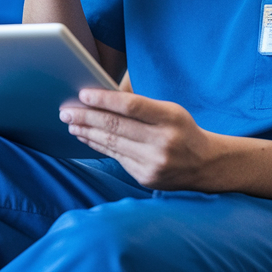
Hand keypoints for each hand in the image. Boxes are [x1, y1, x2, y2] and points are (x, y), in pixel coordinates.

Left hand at [59, 89, 222, 190]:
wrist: (205, 165)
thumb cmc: (181, 129)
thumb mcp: (170, 110)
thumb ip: (140, 104)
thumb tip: (101, 95)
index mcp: (171, 118)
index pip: (132, 106)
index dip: (105, 99)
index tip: (83, 95)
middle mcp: (163, 142)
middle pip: (116, 126)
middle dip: (86, 117)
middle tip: (66, 111)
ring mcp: (154, 162)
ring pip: (112, 144)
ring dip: (87, 132)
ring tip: (71, 124)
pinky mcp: (146, 177)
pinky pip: (116, 158)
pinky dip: (99, 146)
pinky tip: (87, 137)